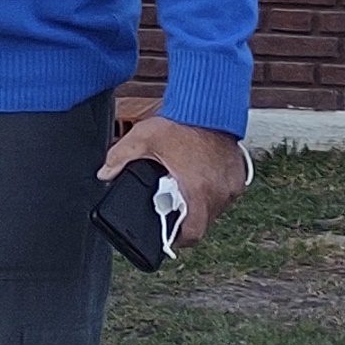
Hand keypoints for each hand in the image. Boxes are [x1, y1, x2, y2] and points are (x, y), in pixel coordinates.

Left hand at [97, 109, 250, 240]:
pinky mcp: (240, 175)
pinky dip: (215, 191)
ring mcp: (232, 184)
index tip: (170, 235)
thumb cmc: (181, 122)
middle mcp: (219, 191)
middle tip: (173, 206)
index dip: (179, 239)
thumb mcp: (143, 139)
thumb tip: (104, 173)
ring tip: (186, 190)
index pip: (193, 233)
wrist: (210, 105)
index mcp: (196, 190)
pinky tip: (201, 179)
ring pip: (217, 209)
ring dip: (202, 205)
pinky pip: (227, 193)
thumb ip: (119, 158)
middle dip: (187, 218)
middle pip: (204, 222)